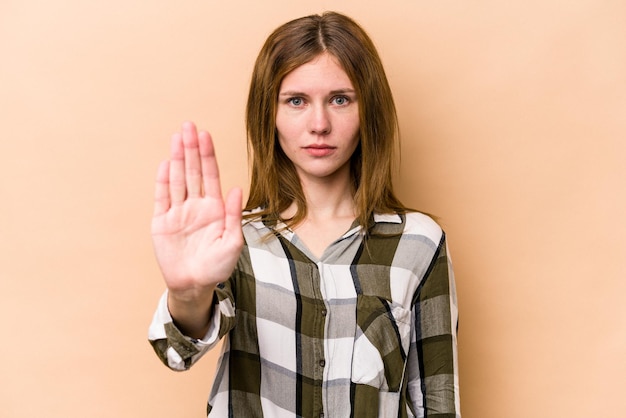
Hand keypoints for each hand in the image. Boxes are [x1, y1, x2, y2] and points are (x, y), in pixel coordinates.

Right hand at [151, 122, 242, 302]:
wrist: (194, 285)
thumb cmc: (217, 266)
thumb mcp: (233, 242)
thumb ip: (234, 215)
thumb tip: (237, 189)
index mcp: (215, 208)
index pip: (210, 176)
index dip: (207, 155)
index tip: (205, 135)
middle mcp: (196, 205)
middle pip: (193, 171)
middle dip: (191, 149)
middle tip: (188, 125)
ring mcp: (178, 212)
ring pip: (177, 179)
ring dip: (177, 158)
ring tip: (177, 137)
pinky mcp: (162, 222)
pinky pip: (162, 198)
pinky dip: (163, 181)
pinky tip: (166, 164)